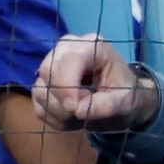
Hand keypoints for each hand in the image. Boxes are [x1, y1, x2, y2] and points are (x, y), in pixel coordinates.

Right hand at [32, 34, 158, 132]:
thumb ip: (107, 105)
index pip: (68, 58)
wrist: (118, 100)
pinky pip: (37, 103)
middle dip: (62, 99)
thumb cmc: (125, 94)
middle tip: (81, 111)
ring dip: (58, 111)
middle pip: (47, 71)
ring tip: (79, 115)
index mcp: (91, 46)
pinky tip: (69, 117)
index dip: (66, 85)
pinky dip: (53, 117)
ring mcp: (51, 65)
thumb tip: (78, 110)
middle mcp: (66, 49)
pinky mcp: (42, 83)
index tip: (75, 109)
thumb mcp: (126, 101)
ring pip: (39, 90)